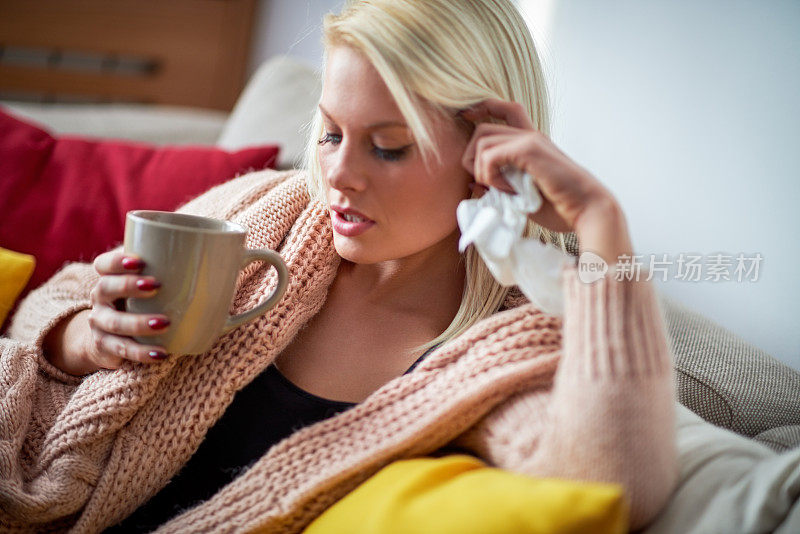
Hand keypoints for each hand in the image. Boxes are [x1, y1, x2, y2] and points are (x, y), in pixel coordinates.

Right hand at [44, 251, 171, 374]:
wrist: (109, 340)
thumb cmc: (139, 303)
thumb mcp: (146, 286)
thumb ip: (163, 270)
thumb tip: (208, 257)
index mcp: (109, 278)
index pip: (103, 265)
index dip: (117, 262)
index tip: (139, 261)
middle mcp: (100, 299)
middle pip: (105, 288)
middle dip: (128, 285)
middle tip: (156, 286)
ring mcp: (100, 324)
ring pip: (114, 322)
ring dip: (139, 322)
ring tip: (164, 323)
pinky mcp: (106, 347)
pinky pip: (122, 350)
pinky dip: (142, 352)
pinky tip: (160, 353)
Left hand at [460, 98, 633, 264]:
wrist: (587, 210)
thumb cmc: (559, 207)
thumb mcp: (520, 197)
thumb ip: (498, 188)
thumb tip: (472, 185)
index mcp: (529, 143)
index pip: (504, 109)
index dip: (481, 108)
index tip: (466, 117)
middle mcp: (529, 136)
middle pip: (482, 128)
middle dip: (471, 157)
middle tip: (485, 183)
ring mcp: (530, 139)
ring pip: (482, 139)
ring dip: (481, 169)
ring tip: (500, 189)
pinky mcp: (529, 149)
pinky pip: (490, 155)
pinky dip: (490, 175)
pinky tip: (507, 189)